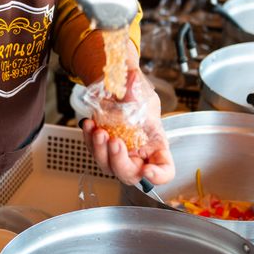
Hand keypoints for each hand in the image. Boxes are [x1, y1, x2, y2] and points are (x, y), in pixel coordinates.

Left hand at [80, 67, 175, 186]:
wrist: (120, 95)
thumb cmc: (138, 99)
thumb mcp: (143, 94)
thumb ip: (137, 90)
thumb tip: (130, 78)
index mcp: (157, 148)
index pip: (165, 171)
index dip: (158, 176)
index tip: (147, 170)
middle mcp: (138, 156)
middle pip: (130, 174)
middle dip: (119, 161)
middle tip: (115, 142)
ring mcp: (119, 156)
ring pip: (108, 166)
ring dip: (100, 151)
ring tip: (98, 131)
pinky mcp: (103, 150)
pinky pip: (94, 151)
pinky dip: (89, 140)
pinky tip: (88, 125)